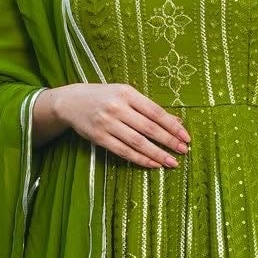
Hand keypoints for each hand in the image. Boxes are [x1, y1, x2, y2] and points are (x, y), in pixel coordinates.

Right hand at [51, 82, 190, 169]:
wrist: (71, 102)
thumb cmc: (104, 97)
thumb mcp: (125, 94)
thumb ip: (148, 107)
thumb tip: (176, 120)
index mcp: (127, 93)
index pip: (155, 112)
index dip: (172, 126)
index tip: (186, 136)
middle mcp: (117, 107)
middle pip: (148, 128)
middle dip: (169, 141)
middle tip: (183, 151)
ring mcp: (107, 123)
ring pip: (137, 142)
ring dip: (157, 154)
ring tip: (171, 162)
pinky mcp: (99, 137)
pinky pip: (123, 151)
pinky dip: (140, 159)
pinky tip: (152, 164)